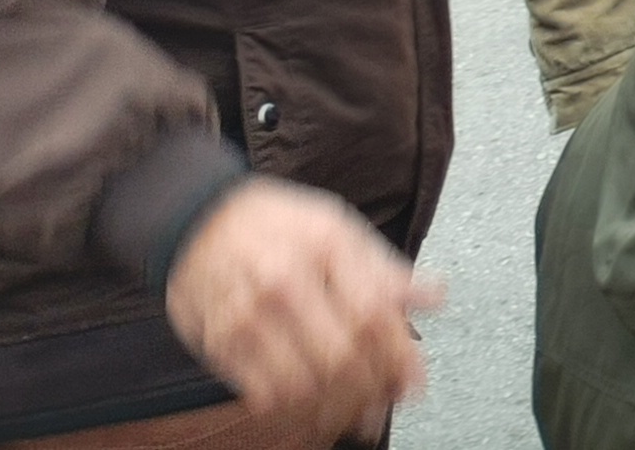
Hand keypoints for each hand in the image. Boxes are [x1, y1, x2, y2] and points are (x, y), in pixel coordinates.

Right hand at [162, 177, 436, 436]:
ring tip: (355, 414)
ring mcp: (249, 317)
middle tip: (385, 405)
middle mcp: (286, 282)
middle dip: (371, 390)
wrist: (199, 219)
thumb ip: (384, 267)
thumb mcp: (339, 226)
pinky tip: (314, 408)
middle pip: (341, 356)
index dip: (400, 356)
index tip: (415, 382)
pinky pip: (265, 394)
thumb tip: (435, 296)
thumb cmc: (279, 224)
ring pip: (303, 386)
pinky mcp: (221, 345)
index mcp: (326, 246)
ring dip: (337, 408)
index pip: (374, 313)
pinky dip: (296, 411)